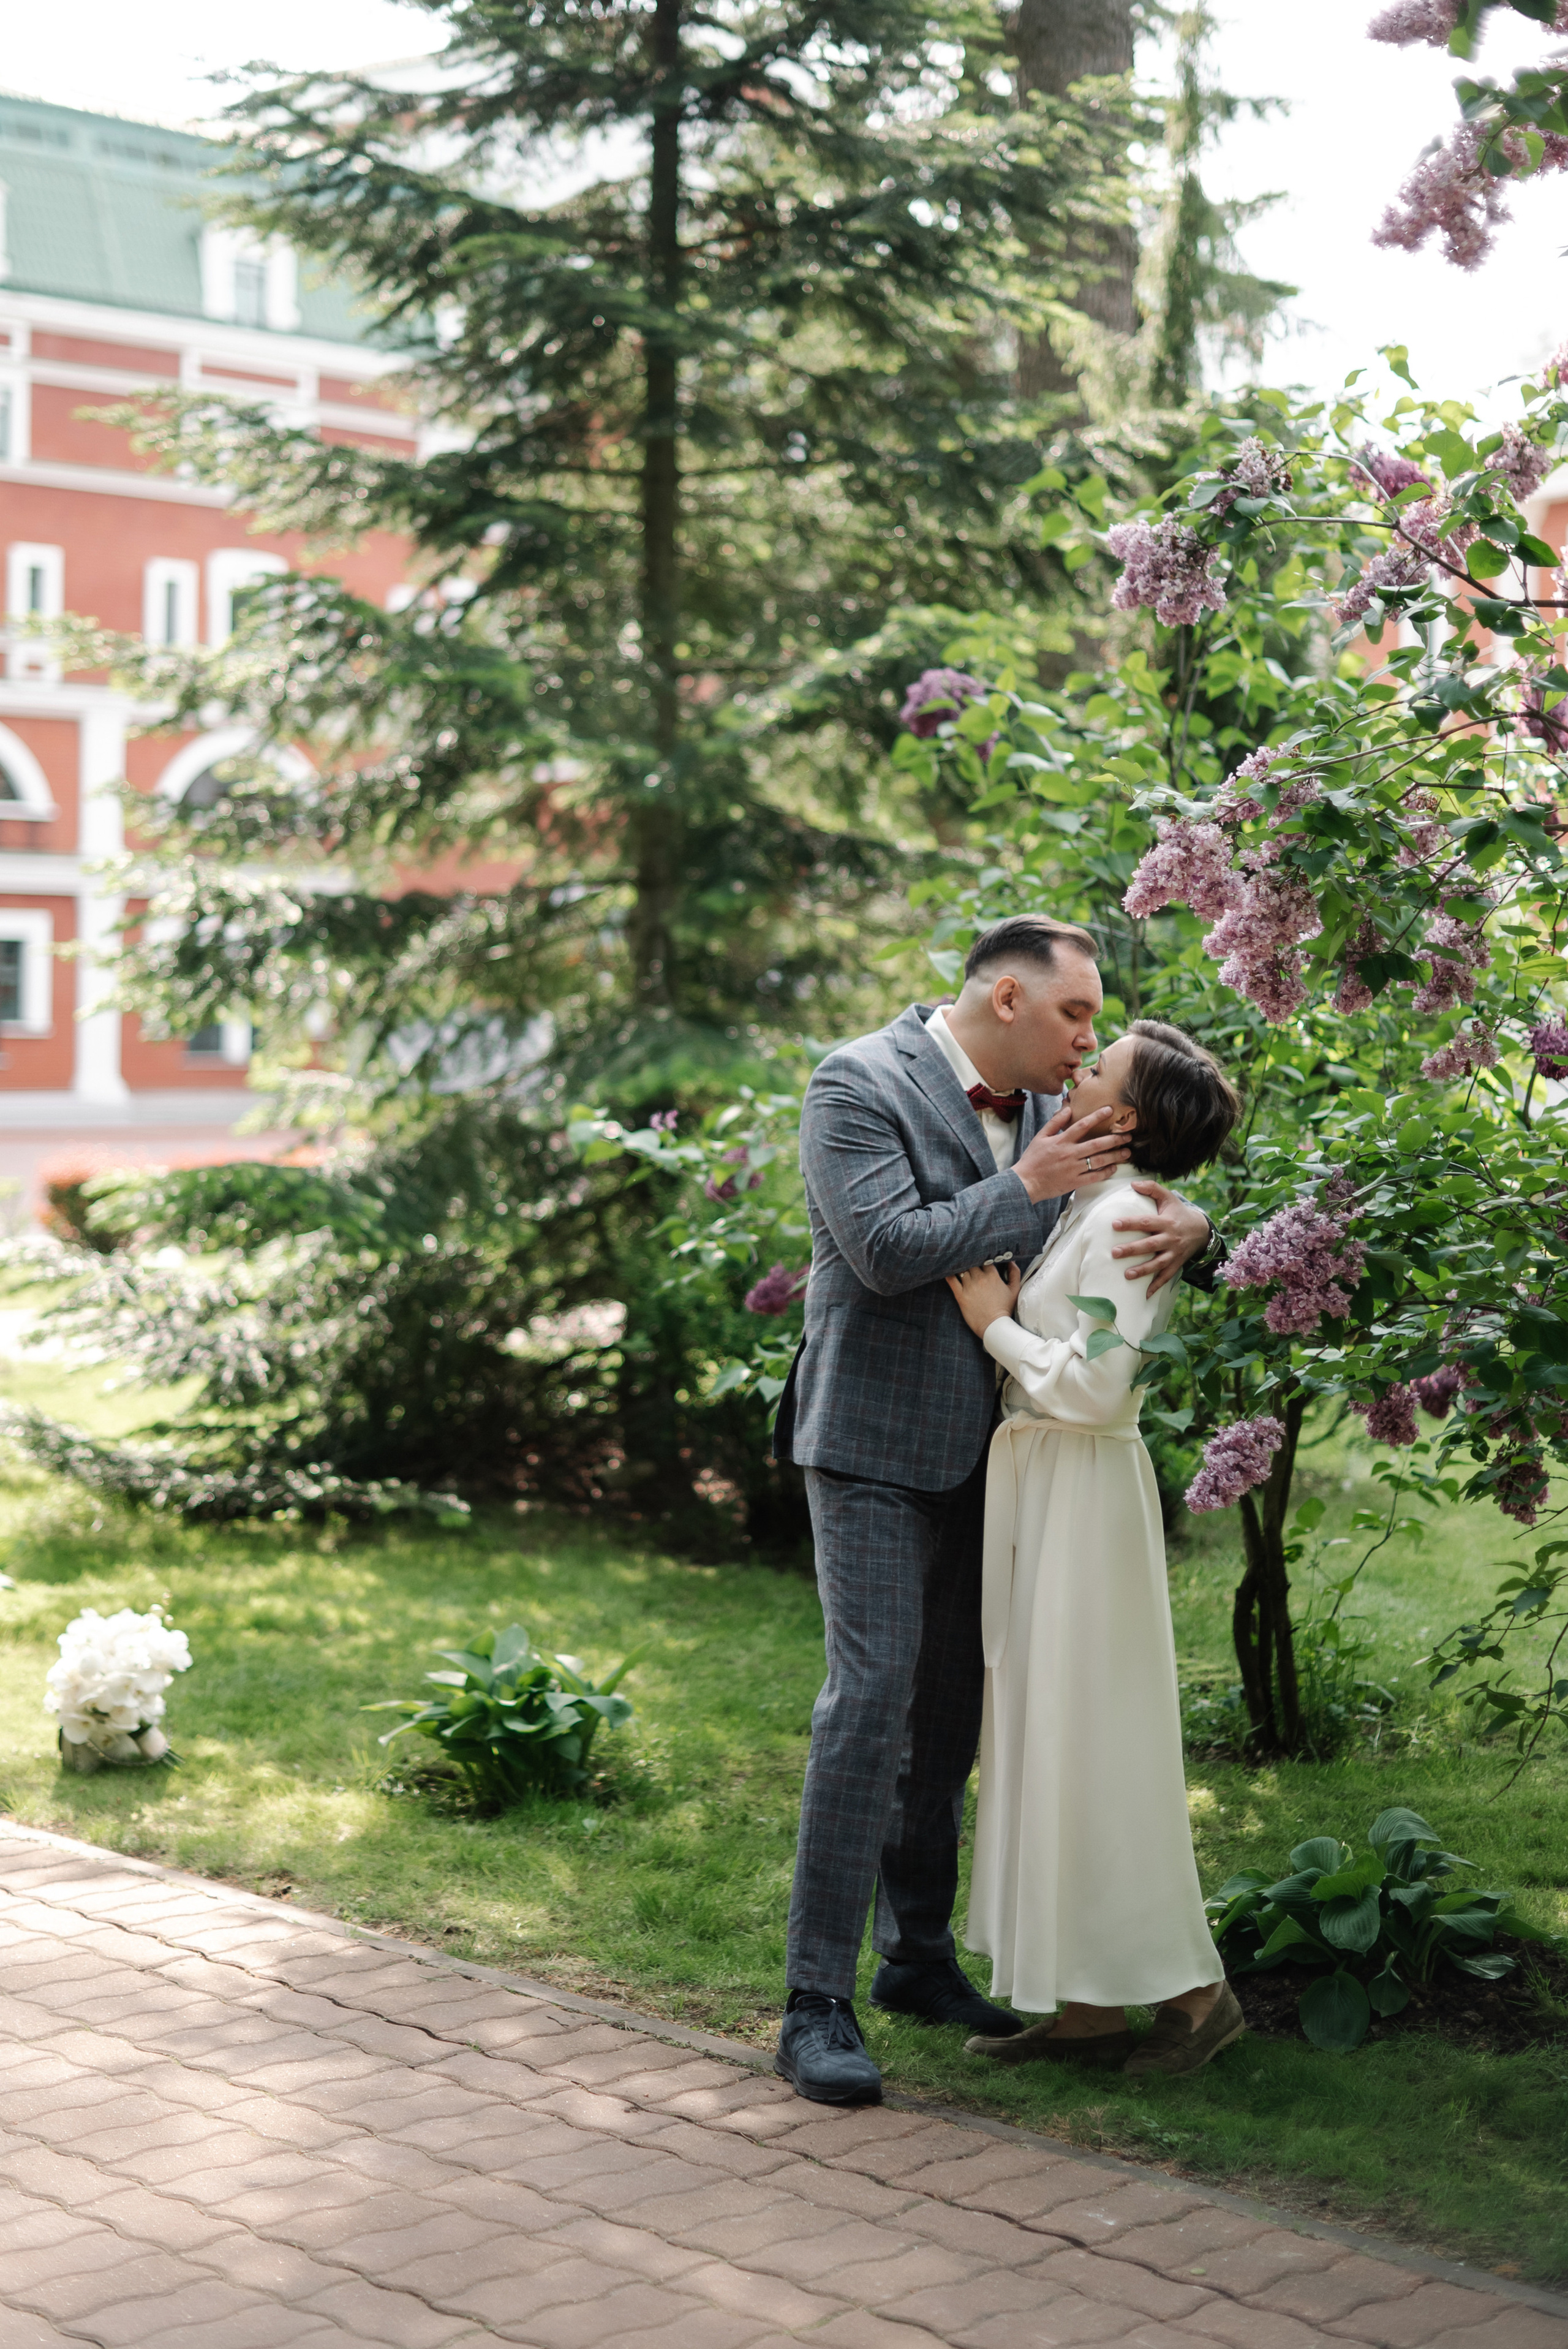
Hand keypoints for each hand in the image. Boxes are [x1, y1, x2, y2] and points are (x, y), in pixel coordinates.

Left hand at [945, 1259, 1022, 1337]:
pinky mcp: (960, 1295)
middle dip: (970, 1261)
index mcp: (992, 1276)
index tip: (979, 1257)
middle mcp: (979, 1279)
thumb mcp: (1014, 1290)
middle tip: (967, 1259)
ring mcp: (969, 1286)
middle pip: (971, 1262)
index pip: (984, 1259)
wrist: (994, 1326)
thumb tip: (1011, 1261)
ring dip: (960, 1267)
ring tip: (957, 1264)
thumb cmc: (1005, 1308)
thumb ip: (1015, 1273)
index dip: (981, 1257)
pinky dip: (948, 1274)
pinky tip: (947, 1270)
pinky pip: (951, 1280)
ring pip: (961, 1269)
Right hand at [1011, 1103, 1129, 1203]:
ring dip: (1115, 1156)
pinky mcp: (1074, 1182)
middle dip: (1114, 1139)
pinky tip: (1114, 1168)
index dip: (1097, 1116)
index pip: (1082, 1125)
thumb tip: (1068, 1108)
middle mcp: (1069, 1154)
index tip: (1110, 1110)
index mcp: (1061, 1141)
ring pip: (1099, 1161)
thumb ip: (1055, 1122)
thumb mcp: (1040, 1137)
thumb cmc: (1032, 1159)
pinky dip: (1105, 1172)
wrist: (1025, 1183)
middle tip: (1128, 1136)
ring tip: (1127, 1152)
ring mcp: (1073, 1168)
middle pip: (1097, 1144)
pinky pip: (1094, 1176)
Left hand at [1109, 1182, 1210, 1294]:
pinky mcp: (1176, 1264)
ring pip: (1158, 1264)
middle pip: (1150, 1245)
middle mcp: (1170, 1239)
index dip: (1131, 1223)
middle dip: (1132, 1250)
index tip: (1114, 1224)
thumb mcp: (1169, 1198)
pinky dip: (1156, 1286)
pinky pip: (1166, 1277)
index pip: (1146, 1223)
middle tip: (1114, 1253)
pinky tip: (1144, 1295)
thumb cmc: (1178, 1213)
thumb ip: (1152, 1188)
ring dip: (1143, 1270)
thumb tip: (1133, 1184)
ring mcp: (1174, 1254)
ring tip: (1127, 1275)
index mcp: (1166, 1222)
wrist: (1201, 1230)